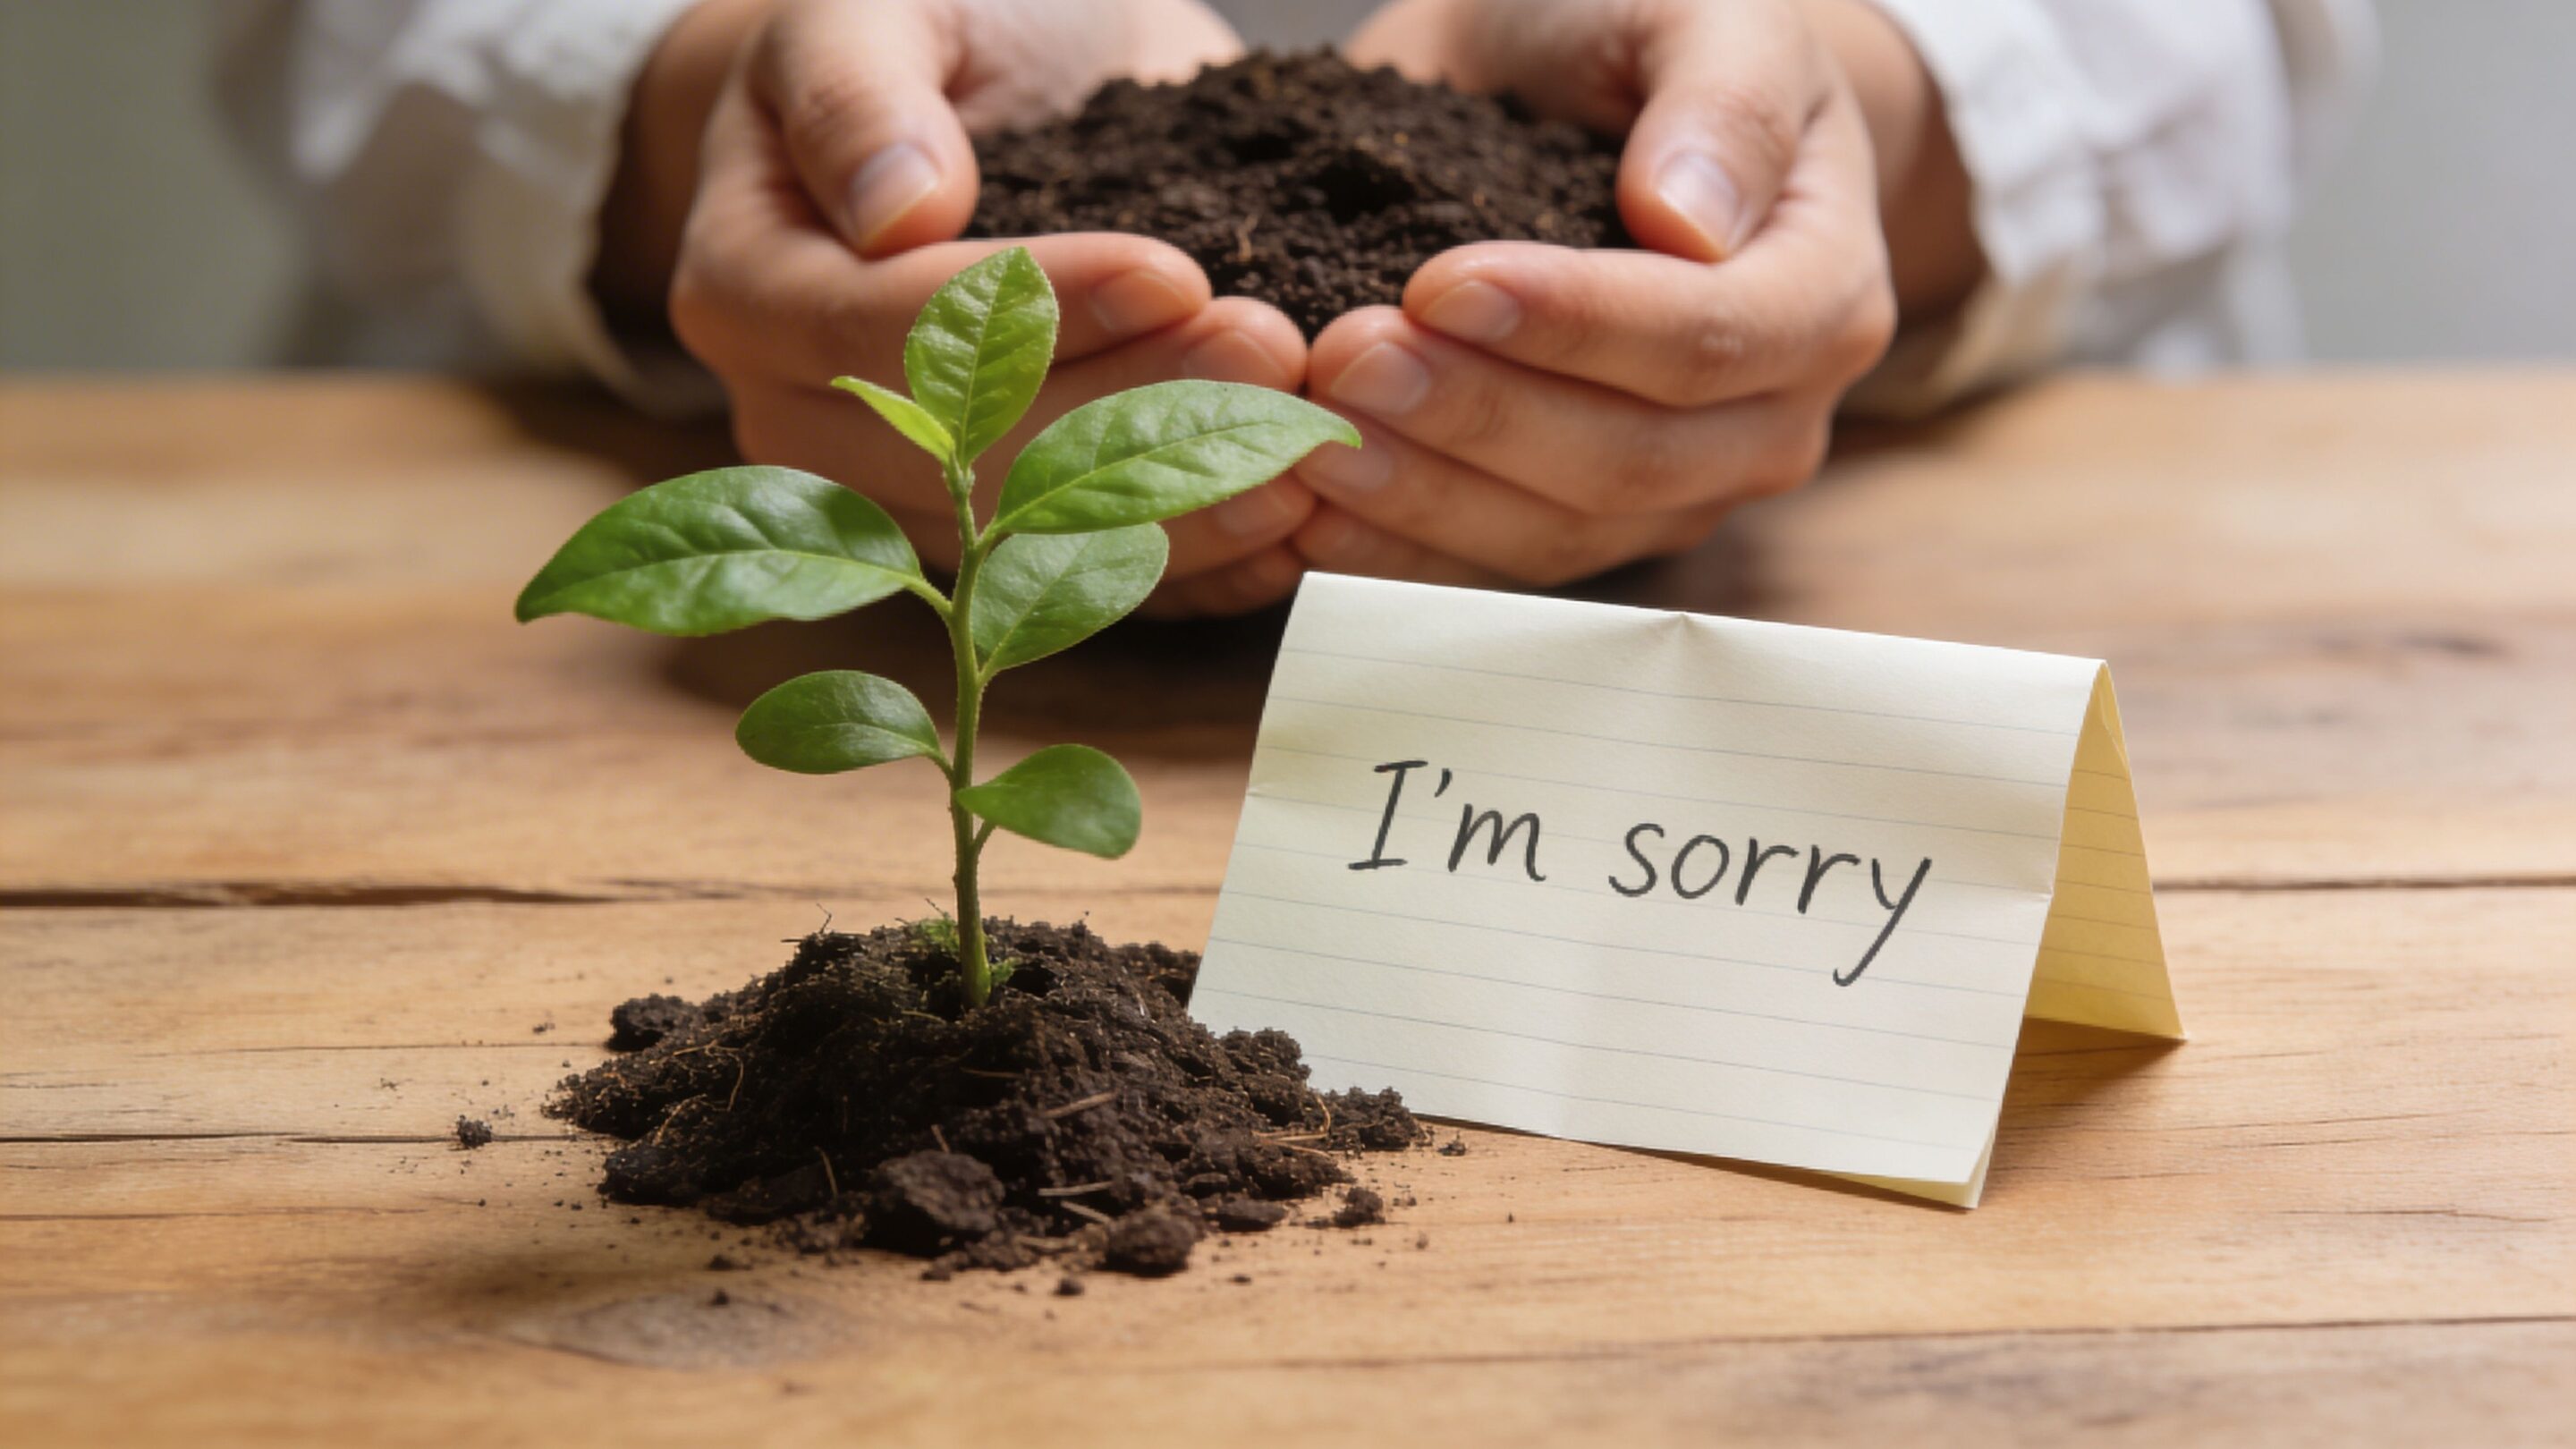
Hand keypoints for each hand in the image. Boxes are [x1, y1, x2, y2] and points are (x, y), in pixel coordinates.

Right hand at [601, 0, 1322, 615]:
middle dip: (1132, 413)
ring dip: (1179, 502)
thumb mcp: (873, 7)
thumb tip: (900, 209)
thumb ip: (860, 91)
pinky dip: (1198, 560)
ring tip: (1305, 448)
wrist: (985, 95)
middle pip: (970, 457)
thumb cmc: (923, 36)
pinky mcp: (993, 539)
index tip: (1177, 273)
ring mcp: (898, 498)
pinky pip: (1087, 579)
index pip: (892, 332)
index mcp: (748, 293)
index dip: (1043, 314)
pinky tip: (1293, 522)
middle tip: (1272, 356)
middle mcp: (804, 424)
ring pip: (1035, 541)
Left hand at [1287, 0, 1928, 588]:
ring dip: (1420, 496)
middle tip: (1347, 360)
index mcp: (1822, 293)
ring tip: (1308, 438)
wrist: (1604, 99)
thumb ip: (1723, 102)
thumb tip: (1689, 218)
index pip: (1708, 338)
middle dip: (1478, 418)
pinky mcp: (1584, 530)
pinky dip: (1395, 549)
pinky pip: (1493, 569)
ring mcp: (1679, 494)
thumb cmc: (1654, 44)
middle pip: (1629, 459)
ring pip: (1556, 533)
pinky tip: (1307, 510)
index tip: (1440, 283)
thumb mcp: (1704, 14)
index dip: (1573, 324)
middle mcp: (1768, 421)